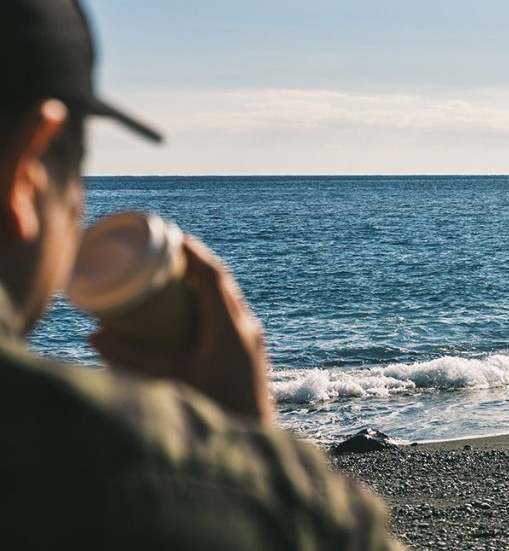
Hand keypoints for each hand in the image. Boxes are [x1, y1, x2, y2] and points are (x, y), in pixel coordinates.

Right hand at [91, 235, 274, 423]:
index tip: (171, 235)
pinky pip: (233, 310)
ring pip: (230, 296)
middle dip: (196, 261)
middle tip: (166, 249)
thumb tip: (93, 337)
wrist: (251, 436)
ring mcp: (252, 337)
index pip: (213, 276)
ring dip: (206, 279)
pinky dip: (214, 298)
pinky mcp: (251, 348)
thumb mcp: (168, 381)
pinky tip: (197, 302)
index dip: (193, 253)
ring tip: (177, 270)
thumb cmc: (211, 410)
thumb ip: (131, 360)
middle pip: (223, 282)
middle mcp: (246, 327)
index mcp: (229, 328)